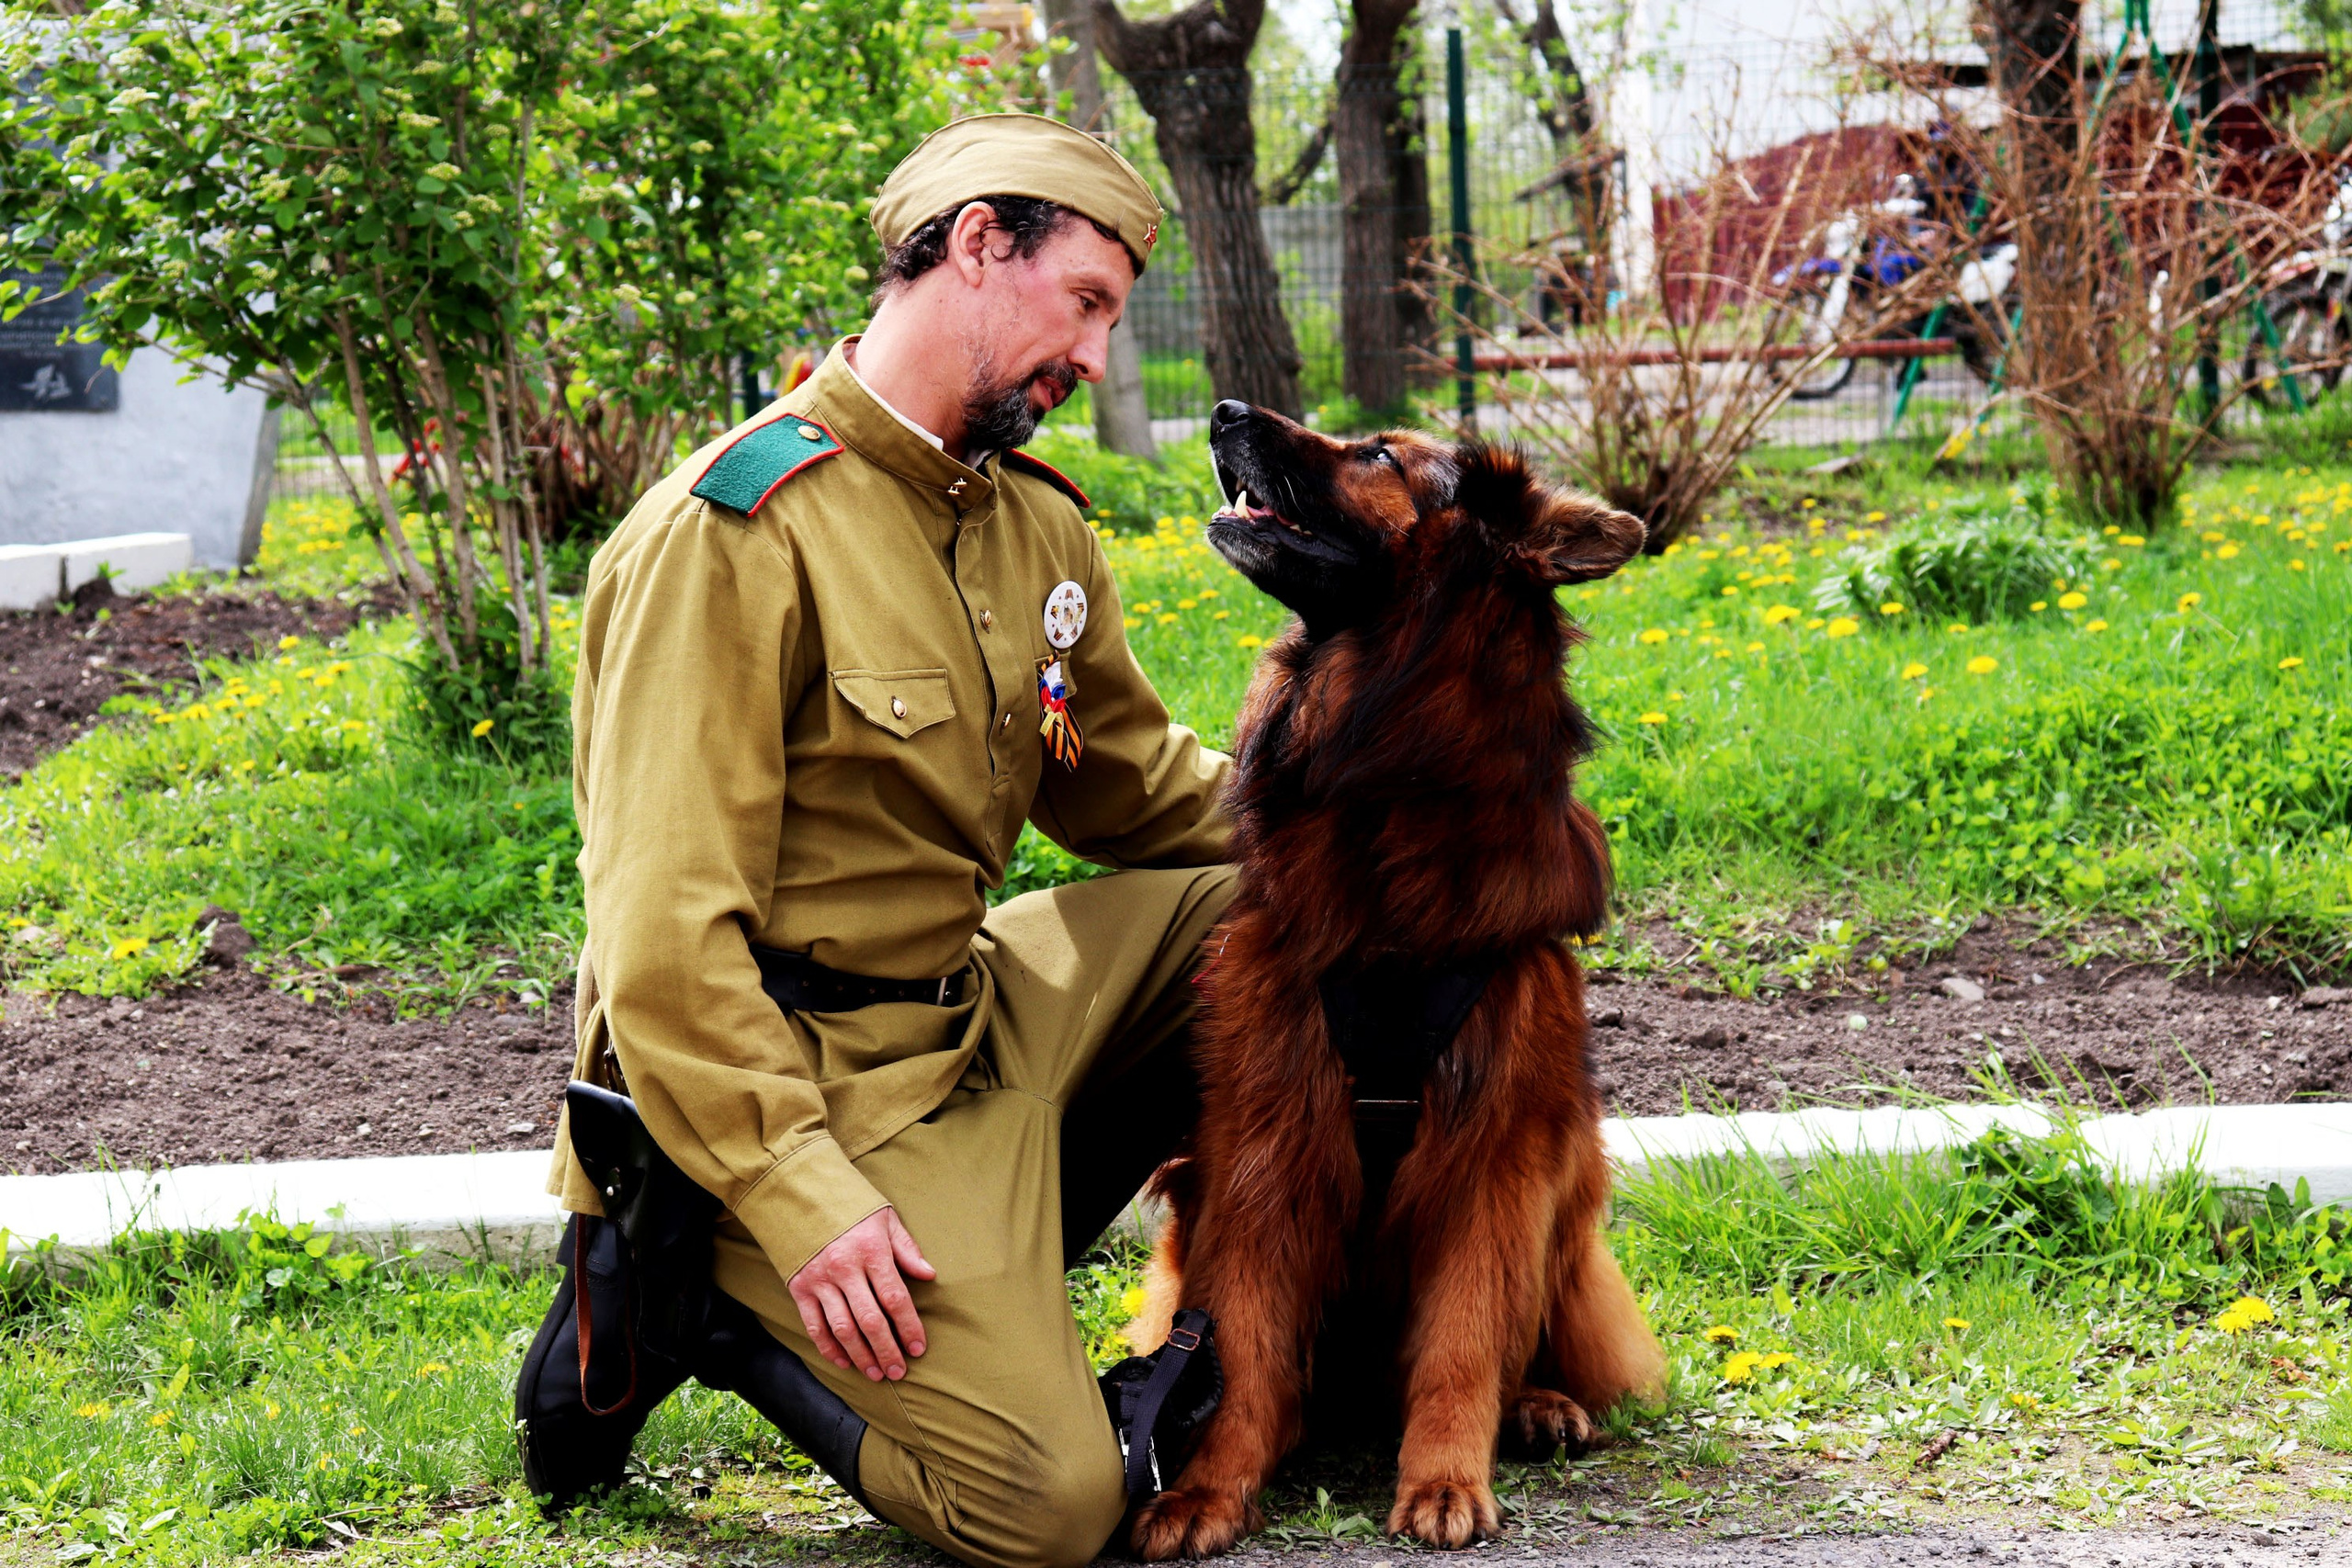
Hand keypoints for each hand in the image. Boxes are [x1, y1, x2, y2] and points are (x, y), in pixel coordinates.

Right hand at [787, 1207, 934, 1380]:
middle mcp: (844, 1268)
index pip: (895, 1297)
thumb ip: (906, 1249)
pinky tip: (844, 1361)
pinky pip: (815, 1325)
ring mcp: (820, 1280)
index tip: (918, 1348)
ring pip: (843, 1328)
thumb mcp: (884, 1219)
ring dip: (861, 1355)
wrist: (801, 1194)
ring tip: (876, 1374)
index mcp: (871, 1250)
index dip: (909, 1327)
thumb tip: (929, 1274)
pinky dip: (829, 1348)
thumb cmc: (850, 1208)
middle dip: (887, 1350)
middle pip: (870, 1320)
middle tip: (898, 1373)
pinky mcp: (799, 1288)